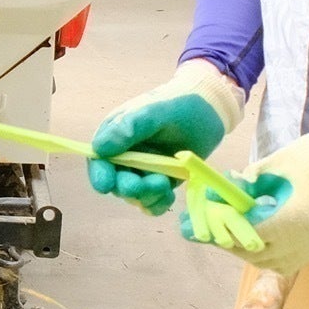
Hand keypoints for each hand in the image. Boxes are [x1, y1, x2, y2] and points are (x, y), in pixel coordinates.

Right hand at [89, 60, 245, 212]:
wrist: (209, 111)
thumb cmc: (179, 105)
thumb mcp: (153, 112)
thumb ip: (128, 128)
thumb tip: (99, 148)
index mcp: (116, 136)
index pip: (99, 160)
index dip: (100, 174)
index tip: (106, 184)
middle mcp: (126, 156)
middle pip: (116, 182)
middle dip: (129, 187)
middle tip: (145, 184)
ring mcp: (143, 172)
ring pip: (135, 196)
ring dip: (146, 195)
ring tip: (164, 183)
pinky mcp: (161, 182)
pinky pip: (153, 202)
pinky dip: (158, 203)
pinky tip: (169, 196)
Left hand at [191, 117, 308, 272]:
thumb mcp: (277, 164)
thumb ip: (249, 183)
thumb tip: (223, 191)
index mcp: (294, 218)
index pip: (248, 233)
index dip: (222, 226)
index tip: (200, 219)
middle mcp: (304, 241)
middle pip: (254, 251)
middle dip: (227, 238)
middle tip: (203, 226)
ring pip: (266, 261)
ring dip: (243, 247)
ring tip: (224, 228)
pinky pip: (281, 262)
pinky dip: (262, 252)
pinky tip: (250, 234)